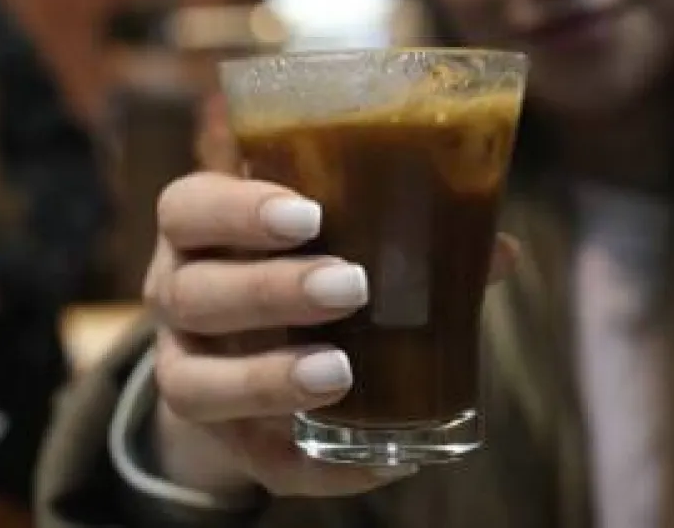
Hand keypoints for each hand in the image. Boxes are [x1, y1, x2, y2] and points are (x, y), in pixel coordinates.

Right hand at [144, 172, 517, 500]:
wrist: (244, 347)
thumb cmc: (298, 264)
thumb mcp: (331, 235)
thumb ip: (400, 234)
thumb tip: (497, 252)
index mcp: (199, 229)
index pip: (187, 207)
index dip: (237, 211)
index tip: (308, 215)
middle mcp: (175, 295)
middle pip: (191, 293)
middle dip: (268, 290)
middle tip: (349, 287)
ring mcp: (184, 370)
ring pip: (193, 384)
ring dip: (267, 380)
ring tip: (342, 374)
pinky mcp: (219, 440)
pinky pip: (253, 462)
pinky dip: (314, 466)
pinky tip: (377, 460)